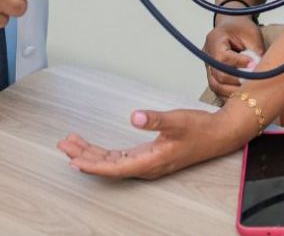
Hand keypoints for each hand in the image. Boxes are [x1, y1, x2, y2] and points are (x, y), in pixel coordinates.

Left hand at [58, 107, 248, 179]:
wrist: (219, 135)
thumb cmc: (200, 129)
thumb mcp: (177, 120)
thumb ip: (155, 120)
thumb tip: (134, 117)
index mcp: (151, 161)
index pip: (114, 167)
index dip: (93, 164)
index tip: (73, 160)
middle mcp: (147, 165)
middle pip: (109, 165)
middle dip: (85, 156)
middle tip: (64, 145)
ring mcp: (147, 162)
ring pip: (113, 162)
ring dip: (92, 153)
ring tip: (72, 143)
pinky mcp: (149, 156)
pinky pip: (120, 158)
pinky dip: (104, 152)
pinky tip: (93, 146)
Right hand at [204, 16, 264, 97]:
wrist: (233, 26)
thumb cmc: (242, 29)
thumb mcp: (252, 35)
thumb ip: (256, 53)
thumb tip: (262, 72)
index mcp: (215, 40)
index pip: (222, 58)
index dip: (238, 64)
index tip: (253, 64)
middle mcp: (207, 55)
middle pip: (217, 75)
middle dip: (236, 82)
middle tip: (253, 82)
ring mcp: (208, 67)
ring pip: (215, 86)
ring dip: (232, 92)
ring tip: (249, 92)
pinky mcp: (213, 76)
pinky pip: (218, 90)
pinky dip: (230, 95)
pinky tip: (243, 96)